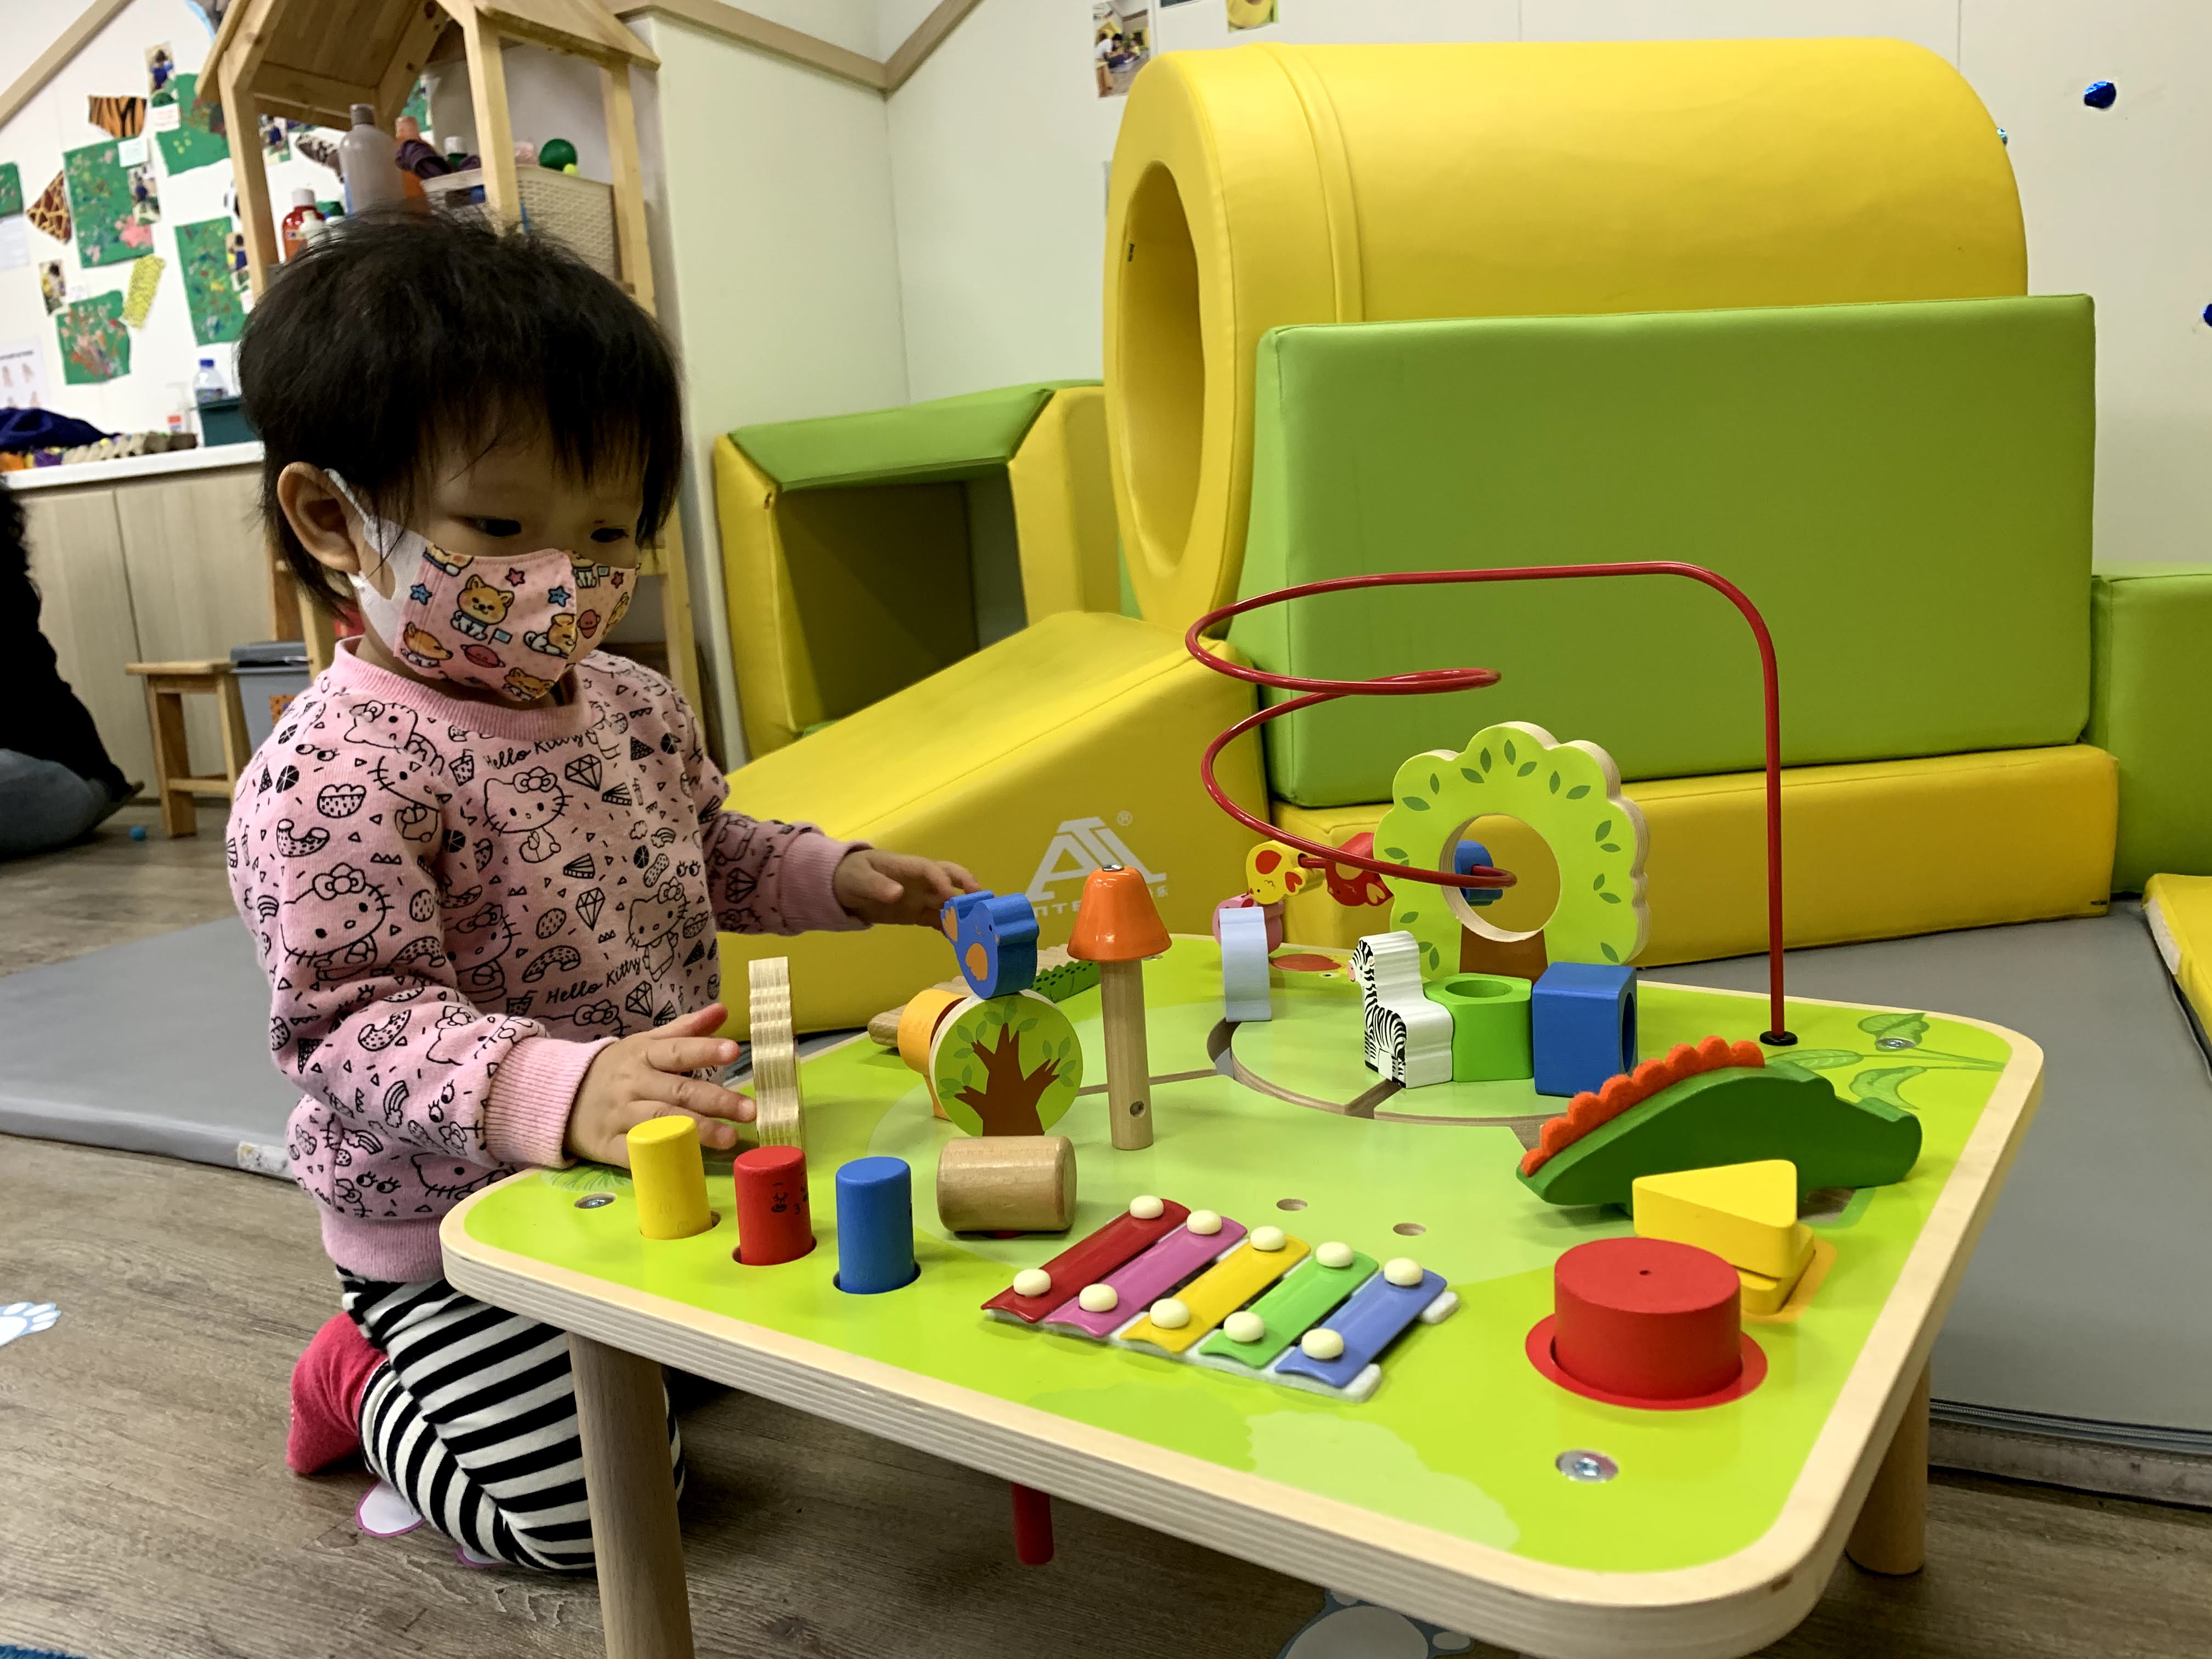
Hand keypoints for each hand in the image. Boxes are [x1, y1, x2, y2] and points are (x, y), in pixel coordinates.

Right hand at [567, 1004, 752, 1163]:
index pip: (677, 1051)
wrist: (561, 1097)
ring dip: (697, 1131)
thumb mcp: (646, 1043)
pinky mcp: (608, 1145)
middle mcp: (633, 1084)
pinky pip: (635, 1153)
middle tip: (750, 1110)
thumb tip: (722, 1011)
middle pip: (677, 1091)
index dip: (704, 1050)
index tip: (733, 1051)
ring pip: (661, 1122)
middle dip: (715, 1101)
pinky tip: (687, 1162)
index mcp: (643, 1055)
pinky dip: (659, 1157)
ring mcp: (619, 1115)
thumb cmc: (618, 1069)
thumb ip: (685, 1029)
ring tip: (730, 1138)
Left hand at [834, 848, 977, 926]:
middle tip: (983, 902)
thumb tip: (897, 893)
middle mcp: (921, 880)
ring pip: (949, 902)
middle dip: (968, 887)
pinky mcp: (917, 913)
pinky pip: (938, 920)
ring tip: (978, 928)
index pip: (931, 870)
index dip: (943, 881)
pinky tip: (961, 942)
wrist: (842, 888)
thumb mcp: (859, 878)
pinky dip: (950, 929)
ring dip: (963, 912)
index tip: (951, 896)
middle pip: (951, 878)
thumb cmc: (852, 875)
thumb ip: (877, 886)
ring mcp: (921, 897)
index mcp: (908, 866)